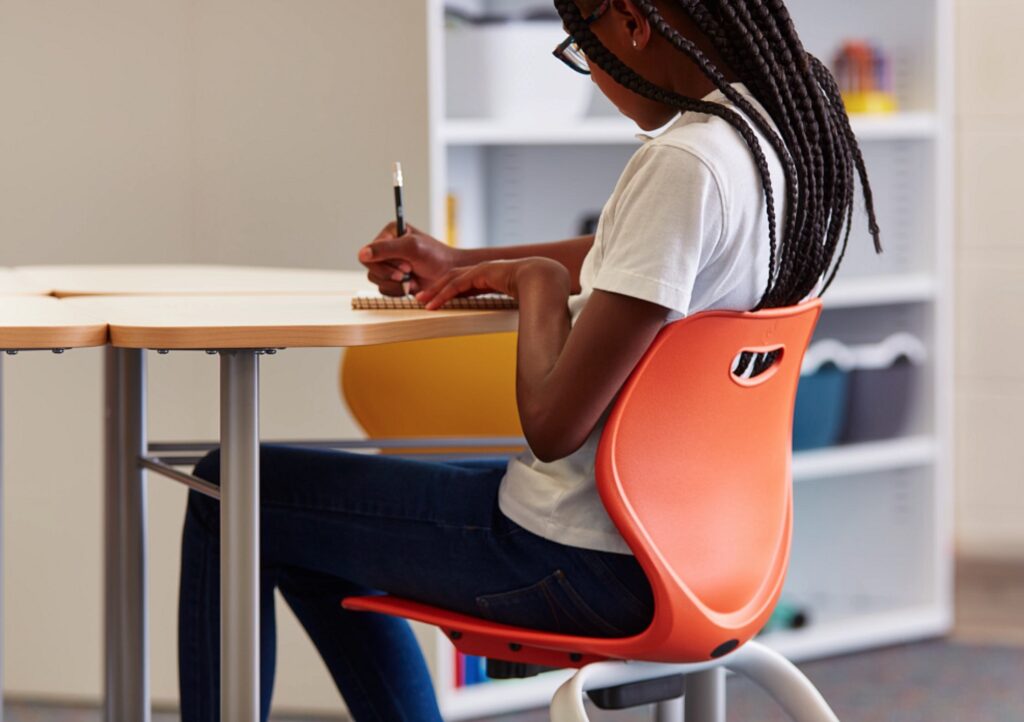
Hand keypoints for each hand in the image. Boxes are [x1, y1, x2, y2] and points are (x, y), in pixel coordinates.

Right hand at [359, 222, 460, 295]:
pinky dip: (398, 291)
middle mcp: (386, 248)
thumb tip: (361, 254)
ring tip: (413, 280)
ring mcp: (389, 265)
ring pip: (376, 280)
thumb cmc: (435, 256)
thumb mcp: (411, 247)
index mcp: (389, 233)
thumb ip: (386, 249)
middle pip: (371, 267)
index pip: (369, 251)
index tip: (405, 266)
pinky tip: (412, 286)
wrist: (449, 274)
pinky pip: (384, 290)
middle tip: (410, 273)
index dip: (384, 263)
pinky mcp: (393, 280)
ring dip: (395, 284)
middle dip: (391, 274)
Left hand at [416, 258, 567, 309]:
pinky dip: (443, 294)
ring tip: (421, 302)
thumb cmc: (538, 291)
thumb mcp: (520, 300)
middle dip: (436, 288)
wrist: (546, 278)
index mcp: (492, 277)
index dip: (450, 290)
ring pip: (451, 279)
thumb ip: (513, 306)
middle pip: (453, 278)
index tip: (439, 299)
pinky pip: (457, 284)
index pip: (465, 282)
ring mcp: (482, 269)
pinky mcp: (480, 272)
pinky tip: (433, 303)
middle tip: (421, 298)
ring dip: (434, 291)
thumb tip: (520, 322)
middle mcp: (485, 270)